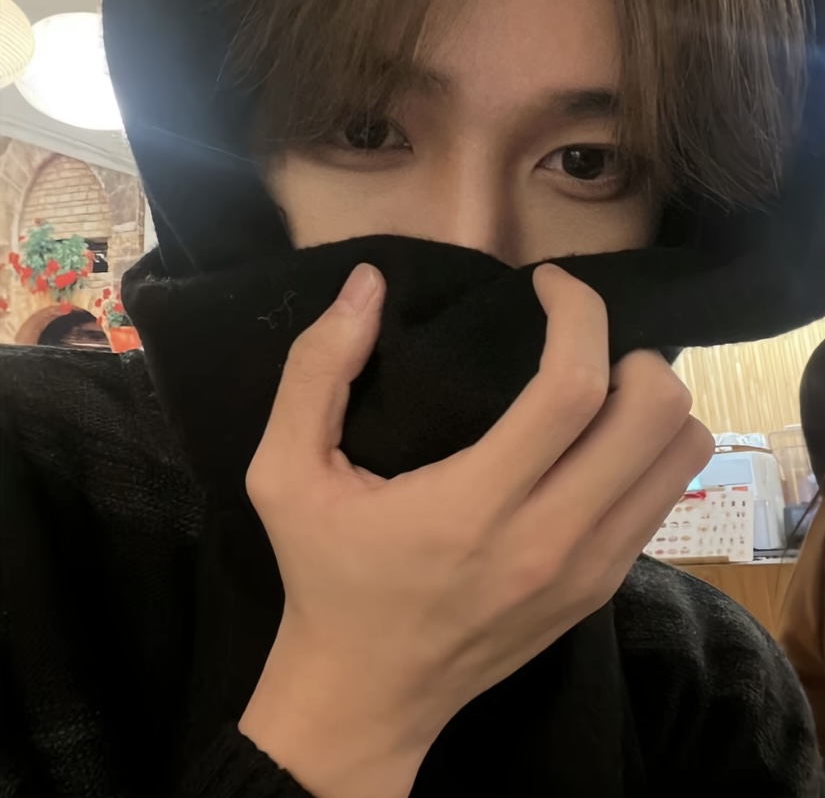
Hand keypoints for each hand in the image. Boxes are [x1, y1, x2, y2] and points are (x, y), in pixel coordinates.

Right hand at [240, 263, 712, 797]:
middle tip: (577, 339)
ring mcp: (589, 571)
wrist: (367, 699)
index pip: (572, 388)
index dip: (577, 313)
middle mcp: (551, 540)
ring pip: (682, 456)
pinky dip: (648, 448)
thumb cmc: (324, 577)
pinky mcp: (602, 589)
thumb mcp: (283, 474)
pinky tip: (593, 440)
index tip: (547, 283)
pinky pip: (665, 496)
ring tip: (595, 384)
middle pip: (655, 414)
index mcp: (473, 507)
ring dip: (652, 399)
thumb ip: (316, 371)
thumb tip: (366, 285)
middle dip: (633, 349)